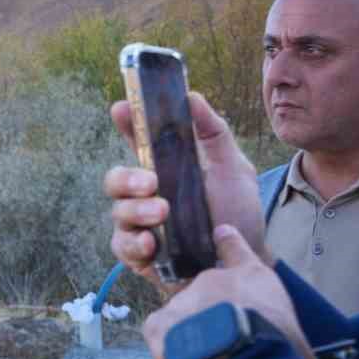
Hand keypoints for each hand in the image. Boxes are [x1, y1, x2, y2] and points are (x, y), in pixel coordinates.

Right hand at [106, 93, 271, 294]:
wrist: (244, 262)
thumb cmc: (237, 214)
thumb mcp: (234, 168)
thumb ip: (215, 133)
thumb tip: (192, 96)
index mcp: (163, 168)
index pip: (136, 142)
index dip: (125, 124)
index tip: (121, 108)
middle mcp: (144, 195)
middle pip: (114, 179)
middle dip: (127, 178)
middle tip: (151, 182)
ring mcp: (139, 225)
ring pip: (118, 212)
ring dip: (137, 211)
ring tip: (164, 213)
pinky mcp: (139, 256)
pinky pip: (122, 247)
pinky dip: (134, 244)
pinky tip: (152, 245)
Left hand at [142, 224, 317, 358]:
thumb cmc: (281, 349)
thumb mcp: (299, 343)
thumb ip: (290, 345)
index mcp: (251, 277)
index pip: (237, 250)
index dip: (228, 242)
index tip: (221, 233)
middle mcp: (213, 280)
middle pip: (206, 293)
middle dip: (211, 314)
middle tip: (224, 342)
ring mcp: (183, 298)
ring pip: (183, 314)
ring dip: (191, 332)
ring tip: (206, 358)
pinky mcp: (159, 321)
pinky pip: (161, 333)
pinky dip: (170, 347)